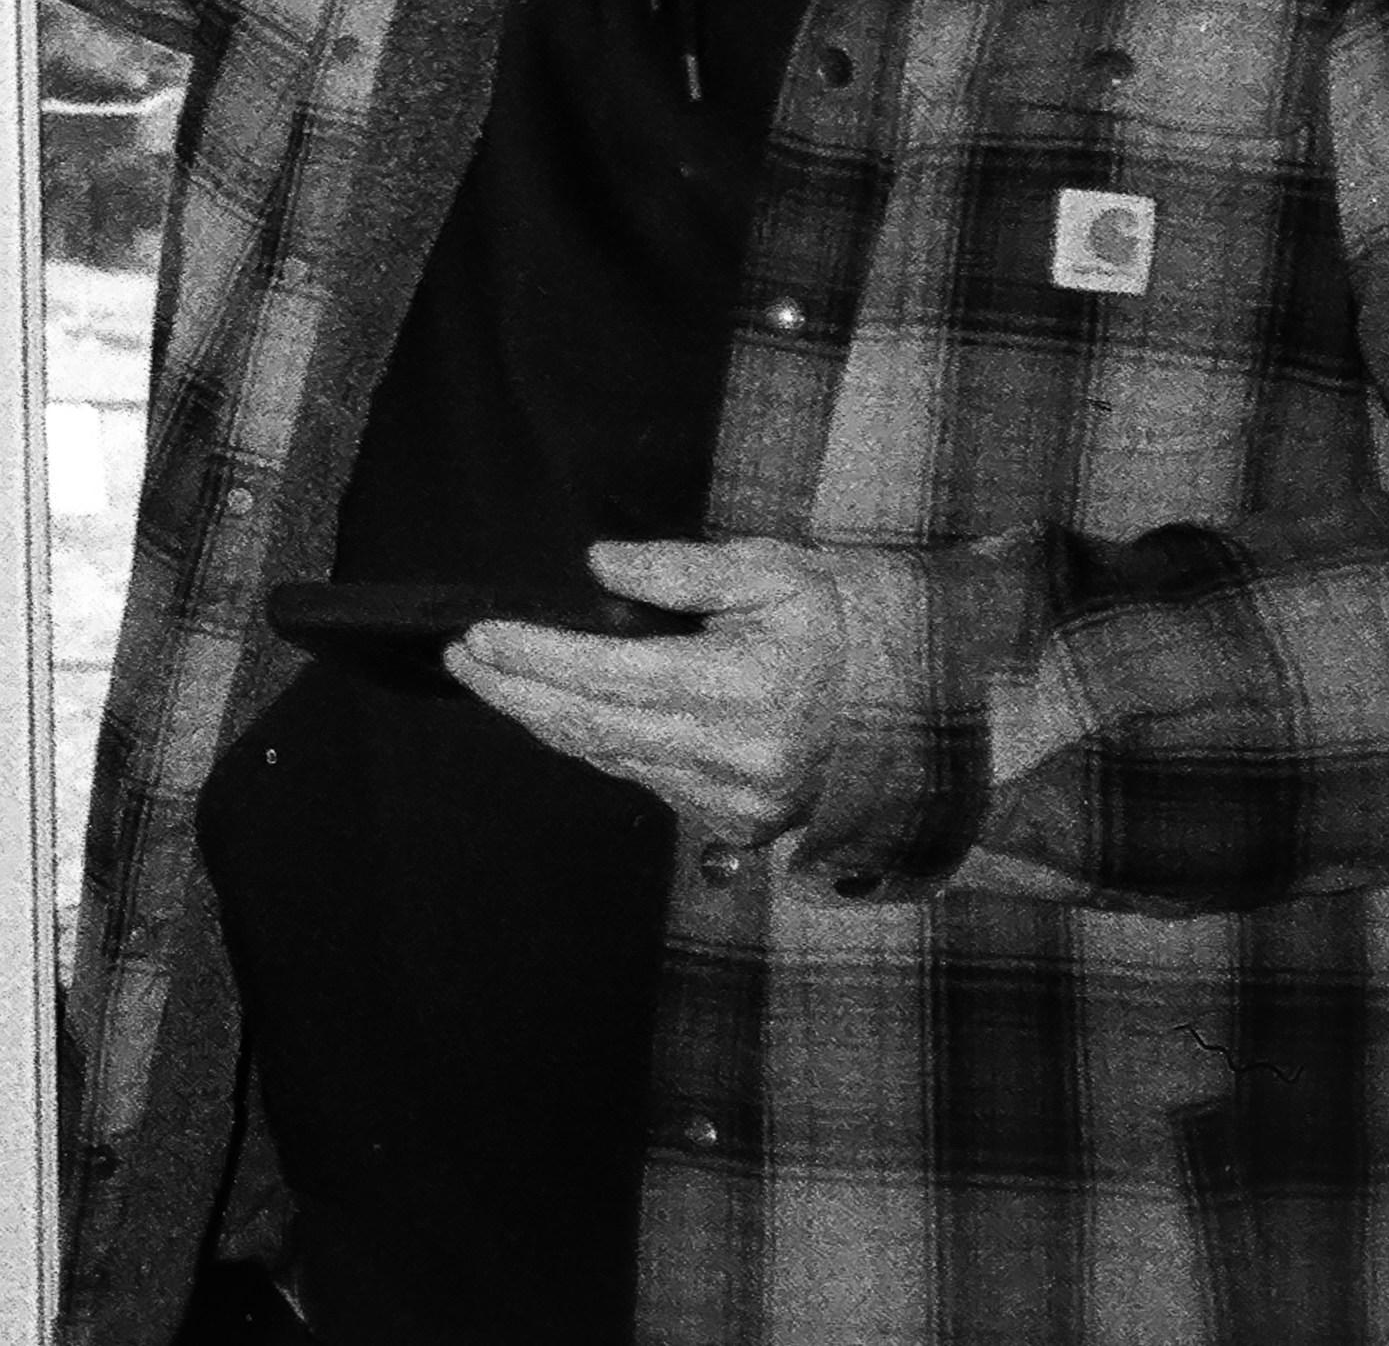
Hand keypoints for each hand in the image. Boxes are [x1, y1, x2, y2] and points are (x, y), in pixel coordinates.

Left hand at [443, 538, 862, 848]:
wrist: (926, 693)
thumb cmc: (847, 616)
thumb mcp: (770, 568)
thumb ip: (676, 570)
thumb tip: (595, 565)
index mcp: (742, 688)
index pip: (606, 676)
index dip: (533, 658)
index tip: (478, 635)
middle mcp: (733, 757)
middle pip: (592, 728)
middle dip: (516, 694)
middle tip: (462, 661)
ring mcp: (735, 800)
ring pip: (612, 760)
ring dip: (549, 722)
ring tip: (497, 681)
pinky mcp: (738, 822)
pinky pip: (646, 780)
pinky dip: (601, 744)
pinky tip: (566, 715)